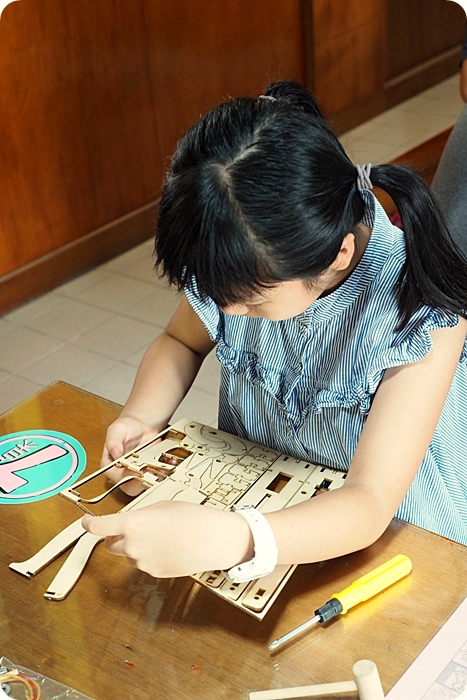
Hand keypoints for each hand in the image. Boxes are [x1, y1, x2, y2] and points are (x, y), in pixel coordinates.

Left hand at [81, 501, 252, 577]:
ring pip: (128, 554)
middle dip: (116, 536)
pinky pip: (143, 563)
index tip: (87, 522)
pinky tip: (169, 547)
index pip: (99, 527)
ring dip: (136, 546)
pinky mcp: (153, 573)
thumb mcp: (161, 507)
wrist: (214, 539)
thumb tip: (130, 524)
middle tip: (134, 527)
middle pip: (110, 544)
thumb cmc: (192, 518)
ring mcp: (142, 562)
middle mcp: (133, 545)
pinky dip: (150, 555)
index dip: (89, 524)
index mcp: (133, 523)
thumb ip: (140, 515)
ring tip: (162, 536)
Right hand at [102, 415, 162, 495]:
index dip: (127, 477)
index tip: (137, 471)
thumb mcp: (116, 430)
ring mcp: (137, 473)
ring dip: (155, 478)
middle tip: (152, 471)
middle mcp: (122, 473)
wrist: (141, 425)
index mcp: (110, 466)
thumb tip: (115, 453)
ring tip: (162, 467)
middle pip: (131, 487)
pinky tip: (169, 462)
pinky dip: (165, 471)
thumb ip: (113, 441)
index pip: (117, 478)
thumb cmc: (125, 428)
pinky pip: (158, 477)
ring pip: (145, 484)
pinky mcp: (150, 471)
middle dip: (143, 481)